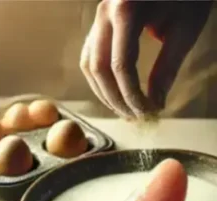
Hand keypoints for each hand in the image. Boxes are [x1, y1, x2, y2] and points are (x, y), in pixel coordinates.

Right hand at [80, 0, 211, 118]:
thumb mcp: (185, 30)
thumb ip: (167, 68)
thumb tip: (155, 103)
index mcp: (126, 10)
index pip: (121, 65)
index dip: (132, 94)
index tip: (148, 113)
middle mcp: (104, 13)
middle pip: (99, 68)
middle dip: (115, 98)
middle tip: (134, 117)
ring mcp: (98, 17)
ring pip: (89, 64)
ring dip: (104, 91)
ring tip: (124, 109)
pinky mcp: (100, 23)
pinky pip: (91, 56)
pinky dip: (102, 78)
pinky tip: (116, 91)